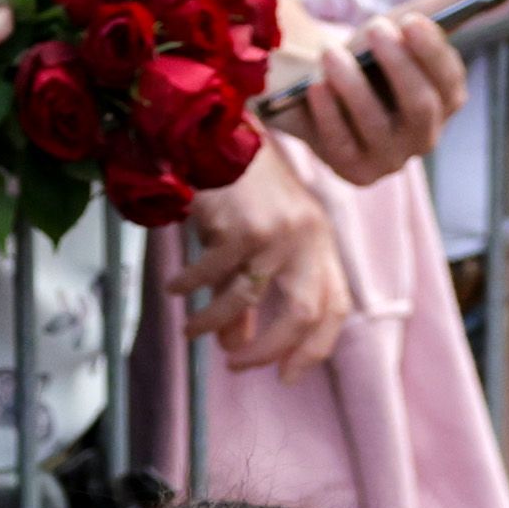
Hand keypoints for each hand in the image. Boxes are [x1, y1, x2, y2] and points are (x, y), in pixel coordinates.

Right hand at [179, 143, 356, 372]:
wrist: (220, 131)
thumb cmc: (242, 187)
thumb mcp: (258, 239)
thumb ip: (250, 292)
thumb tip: (233, 343)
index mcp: (320, 241)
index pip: (334, 306)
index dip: (315, 347)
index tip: (286, 375)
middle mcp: (308, 237)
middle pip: (302, 313)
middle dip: (267, 350)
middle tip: (235, 365)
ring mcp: (277, 230)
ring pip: (245, 298)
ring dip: (212, 322)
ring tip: (189, 331)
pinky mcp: (242, 224)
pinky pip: (211, 273)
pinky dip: (189, 287)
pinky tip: (174, 289)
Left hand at [271, 11, 462, 187]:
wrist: (315, 84)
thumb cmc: (375, 53)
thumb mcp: (414, 19)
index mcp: (446, 100)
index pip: (450, 82)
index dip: (431, 52)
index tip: (409, 20)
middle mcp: (424, 135)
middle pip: (422, 107)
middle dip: (398, 66)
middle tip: (375, 27)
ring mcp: (389, 158)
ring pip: (377, 126)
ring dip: (354, 86)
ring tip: (331, 53)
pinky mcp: (353, 171)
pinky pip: (341, 146)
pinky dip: (327, 114)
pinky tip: (315, 87)